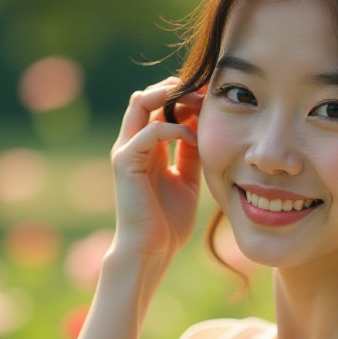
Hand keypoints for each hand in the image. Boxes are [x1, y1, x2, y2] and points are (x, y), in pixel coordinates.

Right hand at [109, 77, 203, 258]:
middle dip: (178, 88)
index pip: (161, 106)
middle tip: (206, 92)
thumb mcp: (187, 179)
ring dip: (172, 97)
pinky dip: (175, 128)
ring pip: (142, 102)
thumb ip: (190, 153)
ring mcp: (126, 150)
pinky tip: (194, 138)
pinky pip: (149, 131)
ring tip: (199, 104)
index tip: (213, 96)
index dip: (186, 96)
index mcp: (147, 147)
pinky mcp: (125, 161)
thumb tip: (202, 127)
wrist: (152, 250)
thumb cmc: (168, 221)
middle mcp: (133, 143)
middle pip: (149, 96)